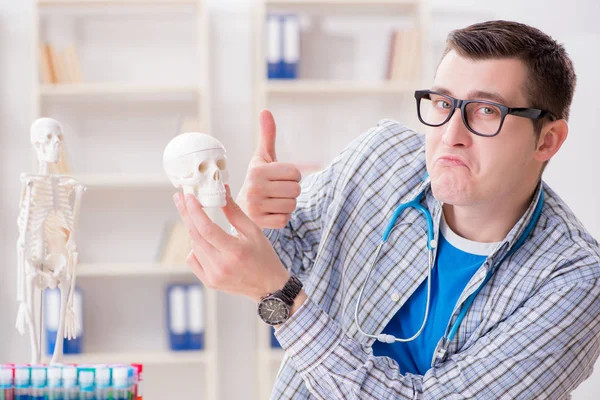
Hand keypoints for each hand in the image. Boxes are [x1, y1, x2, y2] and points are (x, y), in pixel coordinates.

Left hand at [174, 184, 290, 301]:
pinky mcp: (209, 282)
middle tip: (180, 199)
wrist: (268, 286)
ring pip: (194, 246)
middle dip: (186, 214)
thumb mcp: (254, 231)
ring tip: (200, 220)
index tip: (187, 197)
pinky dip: (195, 247)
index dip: (194, 211)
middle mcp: (221, 266)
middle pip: (196, 236)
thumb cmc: (264, 257)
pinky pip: (193, 260)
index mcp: (234, 252)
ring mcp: (213, 276)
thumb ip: (235, 212)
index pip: (207, 229)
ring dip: (194, 230)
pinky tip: (204, 242)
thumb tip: (223, 191)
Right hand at [236, 110, 301, 228]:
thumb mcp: (261, 158)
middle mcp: (254, 188)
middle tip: (276, 191)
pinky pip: (285, 219)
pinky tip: (271, 213)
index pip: (295, 173)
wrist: (239, 208)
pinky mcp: (260, 223)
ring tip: (273, 201)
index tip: (279, 178)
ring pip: (292, 205)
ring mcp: (256, 207)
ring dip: (287, 204)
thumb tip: (265, 111)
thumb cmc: (257, 180)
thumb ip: (267, 136)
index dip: (292, 176)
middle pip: (296, 190)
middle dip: (290, 191)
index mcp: (257, 171)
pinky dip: (282, 217)